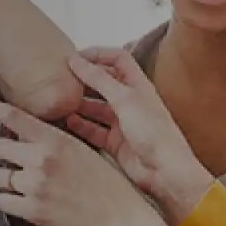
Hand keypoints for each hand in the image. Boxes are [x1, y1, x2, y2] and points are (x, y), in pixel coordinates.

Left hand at [0, 93, 170, 225]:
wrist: (119, 218)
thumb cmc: (103, 184)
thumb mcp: (81, 150)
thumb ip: (50, 141)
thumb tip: (20, 135)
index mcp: (55, 139)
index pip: (12, 116)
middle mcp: (41, 158)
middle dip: (6, 156)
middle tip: (24, 165)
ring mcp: (35, 185)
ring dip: (9, 182)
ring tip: (34, 188)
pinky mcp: (32, 210)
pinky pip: (2, 201)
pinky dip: (11, 203)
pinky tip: (29, 204)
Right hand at [62, 49, 214, 225]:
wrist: (165, 171)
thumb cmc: (154, 132)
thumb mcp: (125, 99)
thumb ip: (99, 79)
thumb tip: (77, 60)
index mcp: (138, 85)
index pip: (117, 59)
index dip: (97, 54)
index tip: (75, 57)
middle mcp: (130, 101)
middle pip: (103, 83)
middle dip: (84, 80)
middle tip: (61, 79)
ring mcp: (122, 122)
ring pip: (95, 107)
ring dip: (79, 104)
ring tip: (60, 102)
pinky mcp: (115, 142)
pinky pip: (93, 130)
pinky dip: (81, 125)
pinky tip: (68, 122)